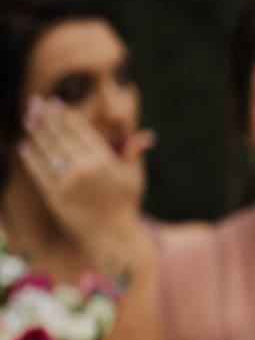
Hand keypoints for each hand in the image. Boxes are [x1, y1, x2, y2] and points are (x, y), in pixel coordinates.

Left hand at [15, 97, 153, 266]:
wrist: (112, 236)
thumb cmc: (126, 205)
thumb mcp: (135, 177)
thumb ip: (133, 154)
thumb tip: (144, 136)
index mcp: (104, 161)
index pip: (80, 132)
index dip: (66, 116)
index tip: (56, 104)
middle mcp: (83, 169)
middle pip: (60, 137)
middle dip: (47, 118)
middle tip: (36, 103)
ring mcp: (66, 183)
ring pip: (47, 151)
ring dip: (36, 133)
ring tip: (29, 119)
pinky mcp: (54, 196)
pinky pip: (38, 172)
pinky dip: (30, 158)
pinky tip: (25, 146)